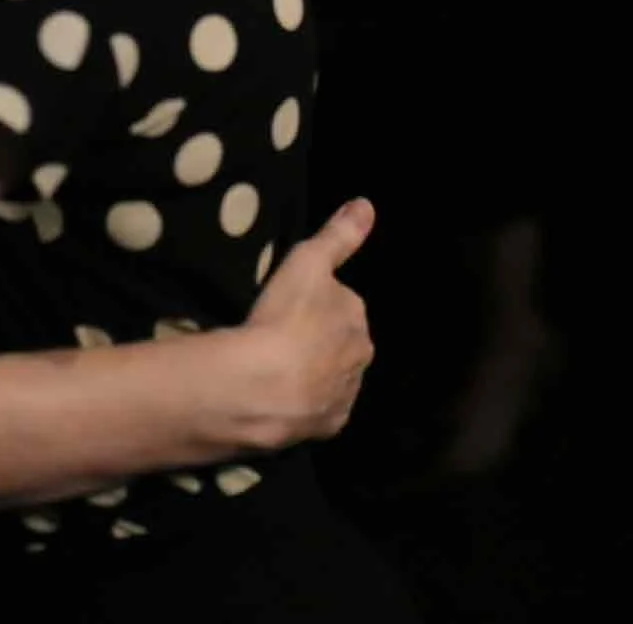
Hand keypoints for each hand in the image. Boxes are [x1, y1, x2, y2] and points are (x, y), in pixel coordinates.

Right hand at [239, 198, 376, 445]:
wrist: (265, 387)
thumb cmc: (285, 317)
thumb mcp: (308, 261)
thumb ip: (338, 234)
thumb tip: (367, 205)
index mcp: (358, 318)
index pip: (342, 303)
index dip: (315, 302)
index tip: (289, 304)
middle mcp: (361, 358)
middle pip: (341, 342)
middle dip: (320, 339)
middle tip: (281, 336)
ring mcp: (346, 395)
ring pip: (333, 376)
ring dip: (314, 371)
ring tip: (278, 368)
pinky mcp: (328, 427)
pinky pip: (320, 409)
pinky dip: (307, 403)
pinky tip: (282, 396)